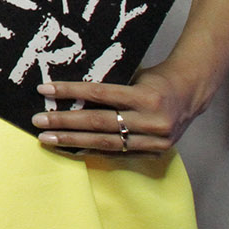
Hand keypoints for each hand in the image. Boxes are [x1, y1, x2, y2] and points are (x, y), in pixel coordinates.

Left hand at [32, 68, 199, 153]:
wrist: (191, 94)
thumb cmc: (156, 79)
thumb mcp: (134, 75)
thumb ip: (109, 84)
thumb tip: (69, 87)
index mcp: (145, 96)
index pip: (99, 94)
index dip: (70, 92)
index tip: (45, 90)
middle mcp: (150, 120)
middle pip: (98, 123)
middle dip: (64, 122)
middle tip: (38, 121)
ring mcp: (154, 139)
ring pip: (105, 142)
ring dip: (72, 141)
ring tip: (47, 138)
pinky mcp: (154, 152)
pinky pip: (117, 153)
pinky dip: (92, 151)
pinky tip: (71, 149)